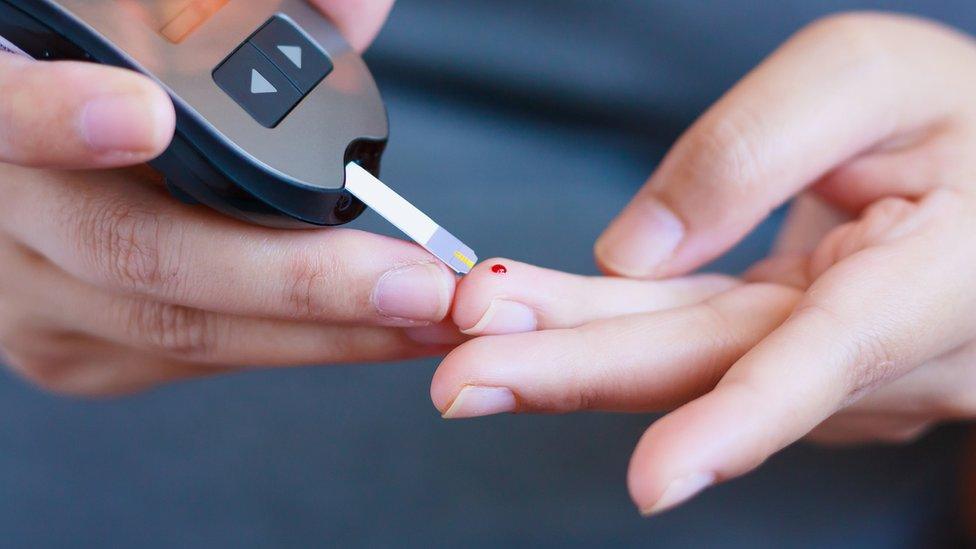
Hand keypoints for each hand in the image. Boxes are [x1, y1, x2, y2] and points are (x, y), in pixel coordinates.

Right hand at [0, 0, 462, 395]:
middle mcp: (9, 212)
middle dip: (298, 279)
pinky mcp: (79, 351)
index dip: (61, 115)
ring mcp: (35, 296)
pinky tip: (373, 330)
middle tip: (412, 282)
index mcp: (5, 103)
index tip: (147, 115)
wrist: (78, 175)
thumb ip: (252, 6)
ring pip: (182, 329)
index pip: (3, 107)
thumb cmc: (126, 87)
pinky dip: (297, 344)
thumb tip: (355, 11)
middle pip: (139, 253)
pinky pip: (195, 358)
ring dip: (323, 330)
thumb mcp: (162, 26)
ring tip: (429, 315)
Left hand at [431, 12, 975, 514]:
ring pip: (686, 366)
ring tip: (469, 332)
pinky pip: (691, 353)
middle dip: (578, 370)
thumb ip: (753, 147)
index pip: (834, 355)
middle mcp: (892, 354)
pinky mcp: (794, 369)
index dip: (741, 420)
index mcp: (943, 279)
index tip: (655, 480)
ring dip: (569, 350)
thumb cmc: (952, 116)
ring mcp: (840, 377)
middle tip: (464, 371)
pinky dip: (604, 333)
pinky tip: (527, 320)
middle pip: (714, 369)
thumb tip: (634, 250)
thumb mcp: (867, 79)